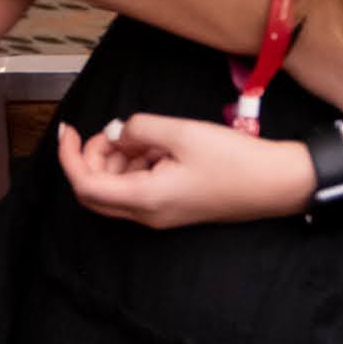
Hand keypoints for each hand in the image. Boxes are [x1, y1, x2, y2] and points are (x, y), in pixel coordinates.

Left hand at [55, 110, 312, 227]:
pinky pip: (138, 189)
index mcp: (145, 198)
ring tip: (144, 134)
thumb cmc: (234, 160)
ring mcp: (160, 214)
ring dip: (117, 159)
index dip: (69, 156)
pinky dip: (136, 165)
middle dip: (93, 157)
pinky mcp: (172, 208)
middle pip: (96, 191)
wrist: (274, 183)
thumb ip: (140, 129)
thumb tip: (117, 132)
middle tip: (115, 130)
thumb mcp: (182, 133)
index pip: (85, 185)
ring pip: (116, 189)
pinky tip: (158, 146)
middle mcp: (147, 214)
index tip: (68, 129)